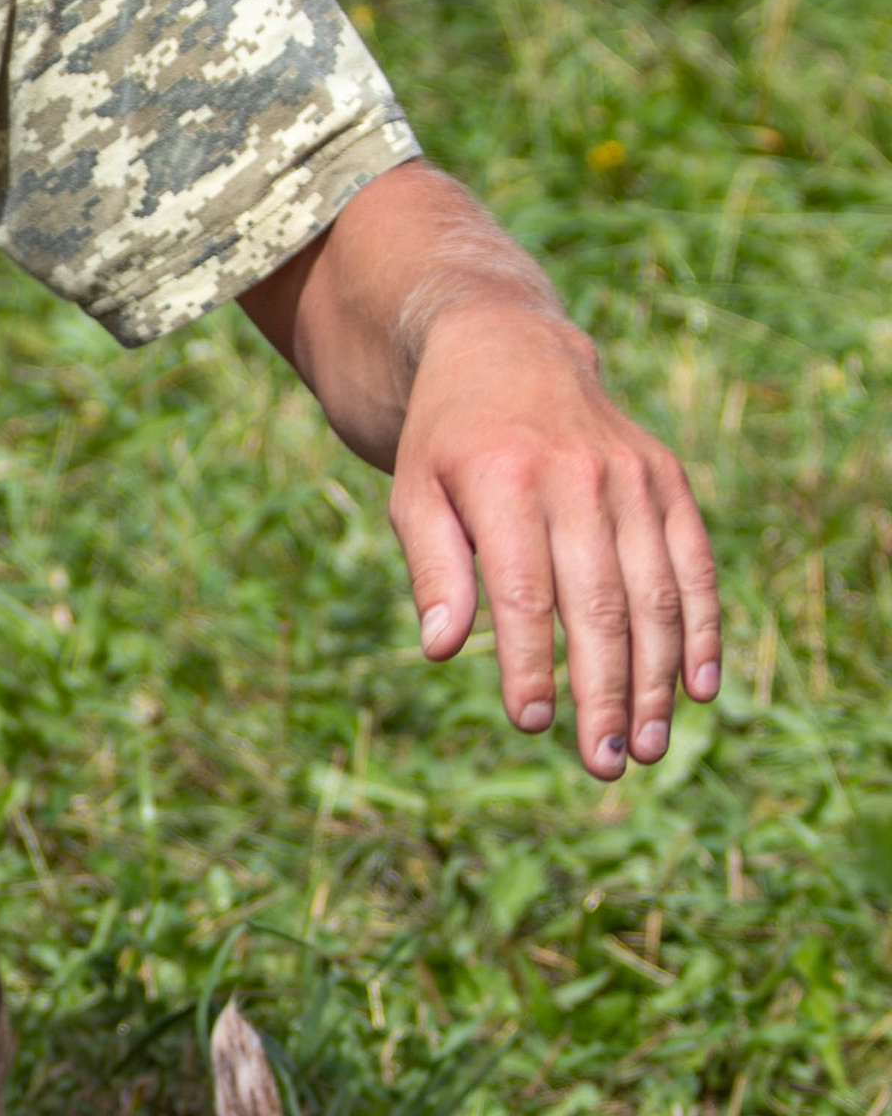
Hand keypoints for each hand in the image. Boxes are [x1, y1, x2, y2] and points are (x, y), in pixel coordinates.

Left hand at [391, 304, 719, 779]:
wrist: (508, 353)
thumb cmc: (449, 445)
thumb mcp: (415, 495)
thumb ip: (433, 569)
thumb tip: (439, 650)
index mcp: (504, 479)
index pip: (521, 590)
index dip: (529, 661)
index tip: (531, 724)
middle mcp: (577, 476)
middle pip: (599, 603)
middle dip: (603, 690)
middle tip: (603, 762)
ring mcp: (632, 477)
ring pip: (654, 593)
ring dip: (657, 678)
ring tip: (646, 747)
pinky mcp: (667, 481)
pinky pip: (693, 564)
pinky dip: (701, 629)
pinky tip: (698, 690)